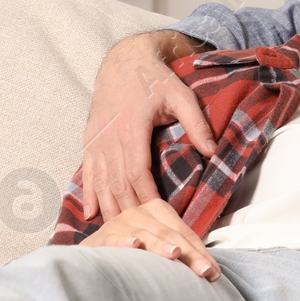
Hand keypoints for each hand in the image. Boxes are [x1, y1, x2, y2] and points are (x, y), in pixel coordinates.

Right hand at [80, 31, 214, 223]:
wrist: (123, 62)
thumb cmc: (155, 80)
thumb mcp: (181, 96)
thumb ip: (196, 124)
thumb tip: (213, 152)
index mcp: (131, 129)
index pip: (137, 173)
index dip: (145, 198)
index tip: (158, 219)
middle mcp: (108, 139)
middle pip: (116, 184)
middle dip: (129, 212)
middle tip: (142, 238)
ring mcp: (95, 142)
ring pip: (99, 183)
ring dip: (108, 209)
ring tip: (118, 234)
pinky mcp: (89, 142)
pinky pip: (86, 173)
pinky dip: (88, 194)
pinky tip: (90, 214)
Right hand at [81, 198, 220, 280]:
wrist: (92, 254)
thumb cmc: (131, 253)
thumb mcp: (158, 248)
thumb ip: (181, 252)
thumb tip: (213, 272)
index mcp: (157, 210)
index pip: (184, 233)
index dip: (201, 253)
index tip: (214, 274)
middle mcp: (139, 212)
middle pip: (170, 235)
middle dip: (190, 255)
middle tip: (205, 272)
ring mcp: (119, 222)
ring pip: (145, 235)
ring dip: (160, 245)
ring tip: (175, 254)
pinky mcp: (101, 236)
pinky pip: (114, 238)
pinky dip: (124, 241)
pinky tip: (134, 245)